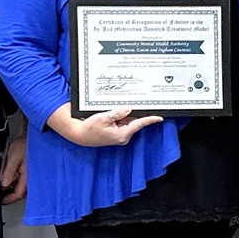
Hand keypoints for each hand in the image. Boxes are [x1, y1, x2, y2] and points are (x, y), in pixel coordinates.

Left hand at [0, 135, 26, 203]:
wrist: (31, 138)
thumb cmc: (24, 146)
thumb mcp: (13, 158)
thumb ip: (8, 172)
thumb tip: (3, 184)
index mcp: (27, 177)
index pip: (18, 194)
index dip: (9, 199)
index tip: (1, 201)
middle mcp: (31, 178)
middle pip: (20, 193)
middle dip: (10, 196)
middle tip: (0, 196)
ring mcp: (31, 176)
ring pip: (21, 188)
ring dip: (12, 190)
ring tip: (2, 188)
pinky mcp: (30, 172)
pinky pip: (22, 182)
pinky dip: (15, 184)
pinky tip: (8, 181)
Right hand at [49, 105, 164, 147]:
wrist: (78, 134)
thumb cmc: (88, 128)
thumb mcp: (102, 118)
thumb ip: (117, 113)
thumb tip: (128, 109)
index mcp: (122, 134)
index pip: (139, 124)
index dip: (150, 120)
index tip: (160, 117)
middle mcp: (123, 136)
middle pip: (133, 120)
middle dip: (134, 112)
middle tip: (137, 102)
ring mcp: (119, 134)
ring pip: (127, 120)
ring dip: (125, 113)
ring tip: (117, 108)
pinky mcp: (114, 132)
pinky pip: (121, 121)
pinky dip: (120, 115)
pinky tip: (115, 110)